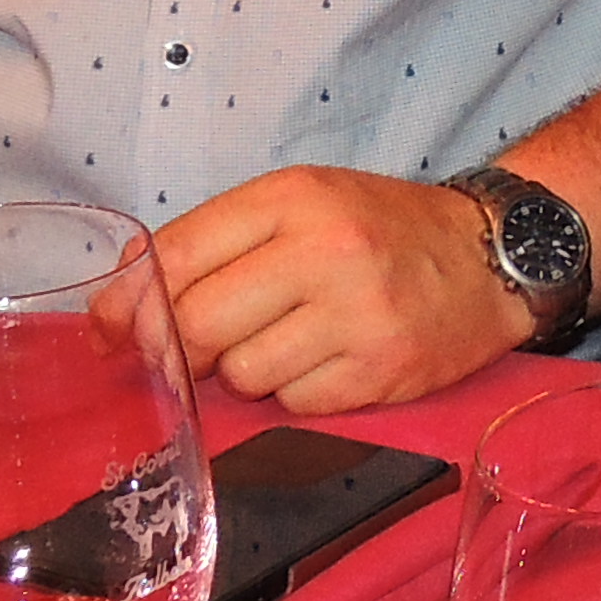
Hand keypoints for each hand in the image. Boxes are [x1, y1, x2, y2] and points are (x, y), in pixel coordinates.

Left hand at [155, 166, 536, 414]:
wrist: (491, 256)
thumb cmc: (382, 230)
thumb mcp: (302, 203)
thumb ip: (217, 240)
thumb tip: (124, 297)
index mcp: (295, 197)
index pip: (180, 254)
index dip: (130, 301)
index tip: (109, 330)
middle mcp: (325, 250)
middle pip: (200, 324)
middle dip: (183, 348)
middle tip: (200, 349)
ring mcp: (356, 314)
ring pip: (244, 373)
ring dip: (247, 371)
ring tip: (287, 343)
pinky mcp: (381, 371)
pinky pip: (294, 403)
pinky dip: (296, 392)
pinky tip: (326, 360)